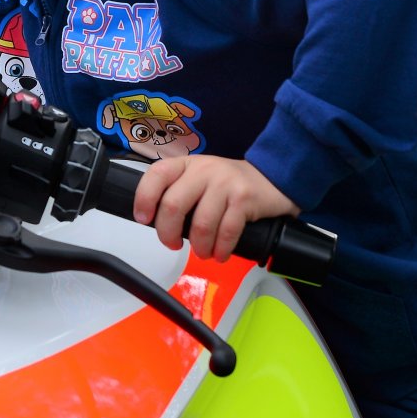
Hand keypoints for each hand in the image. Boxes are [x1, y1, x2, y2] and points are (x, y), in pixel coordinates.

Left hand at [131, 155, 300, 262]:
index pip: (157, 175)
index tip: (143, 218)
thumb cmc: (230, 185)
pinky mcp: (244, 199)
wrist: (273, 179)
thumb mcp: (201, 178)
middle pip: (174, 204)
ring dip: (199, 247)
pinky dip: (220, 249)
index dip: (144, 198)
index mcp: (187, 164)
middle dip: (168, 233)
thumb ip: (180, 192)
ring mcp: (225, 183)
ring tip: (203, 252)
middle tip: (173, 244)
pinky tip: (220, 253)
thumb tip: (157, 222)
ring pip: (200, 224)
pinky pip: (226, 232)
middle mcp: (204, 170)